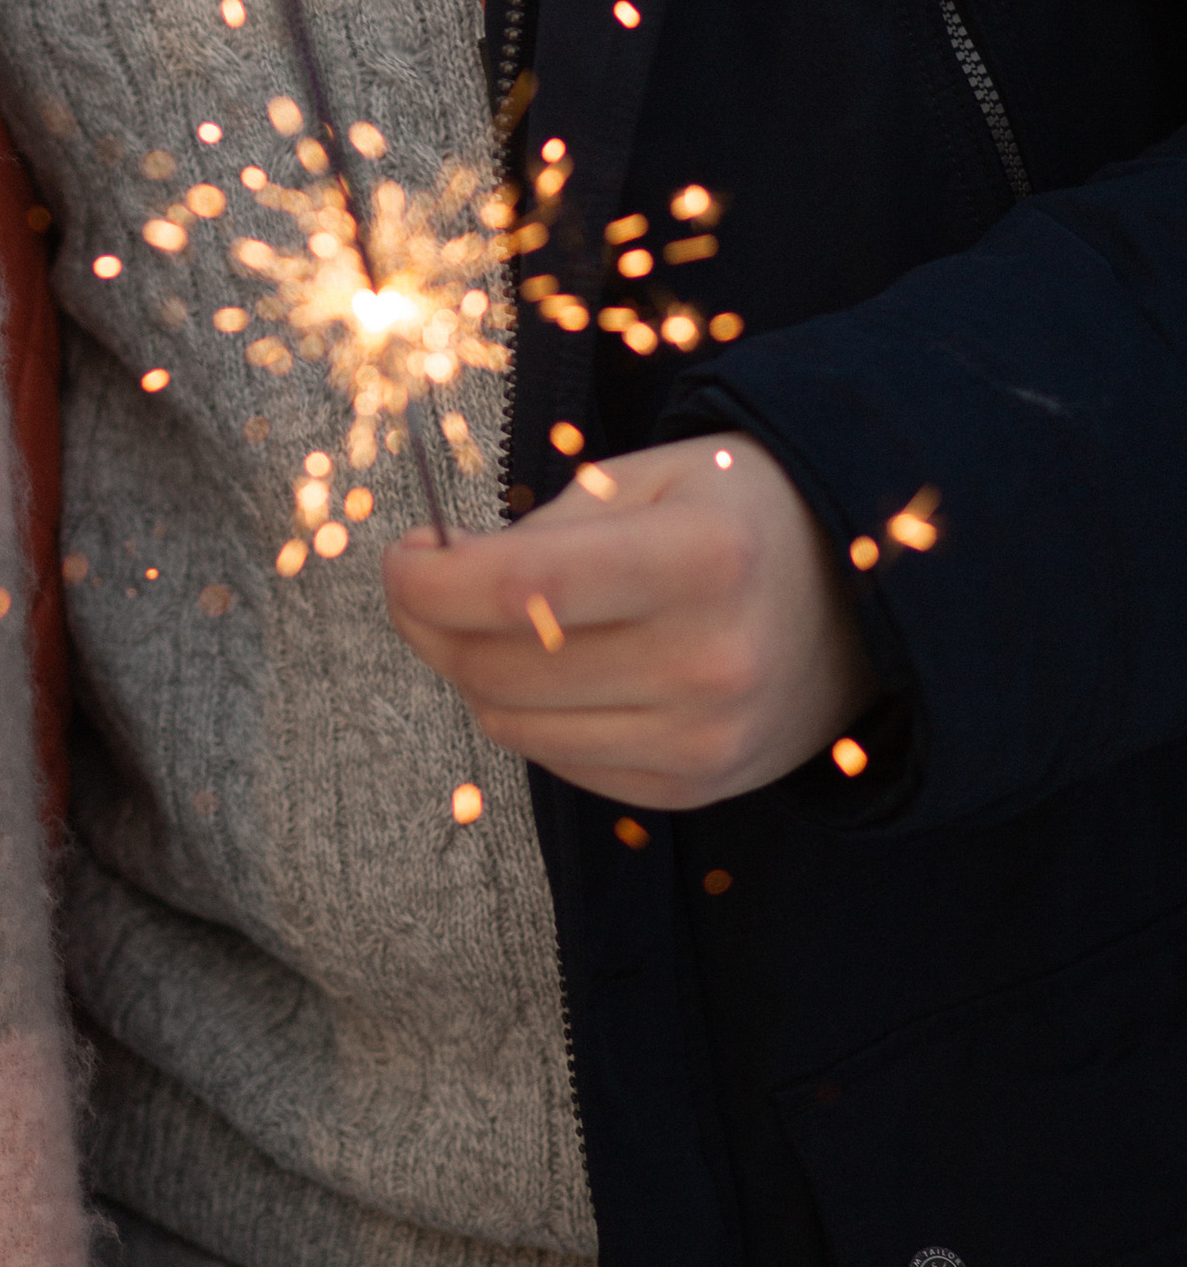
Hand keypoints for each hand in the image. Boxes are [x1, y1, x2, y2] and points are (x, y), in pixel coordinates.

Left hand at [381, 434, 873, 808]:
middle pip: (501, 666)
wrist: (866, 602)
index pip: (519, 587)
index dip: (429, 582)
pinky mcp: (696, 788)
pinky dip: (531, 715)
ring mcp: (705, 740)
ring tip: (488, 623)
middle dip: (430, 624)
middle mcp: (708, 663)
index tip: (400, 559)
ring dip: (473, 673)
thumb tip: (440, 578)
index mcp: (700, 559)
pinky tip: (553, 667)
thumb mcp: (654, 478)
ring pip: (516, 727)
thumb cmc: (741, 516)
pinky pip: (560, 764)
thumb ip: (548, 527)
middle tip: (422, 586)